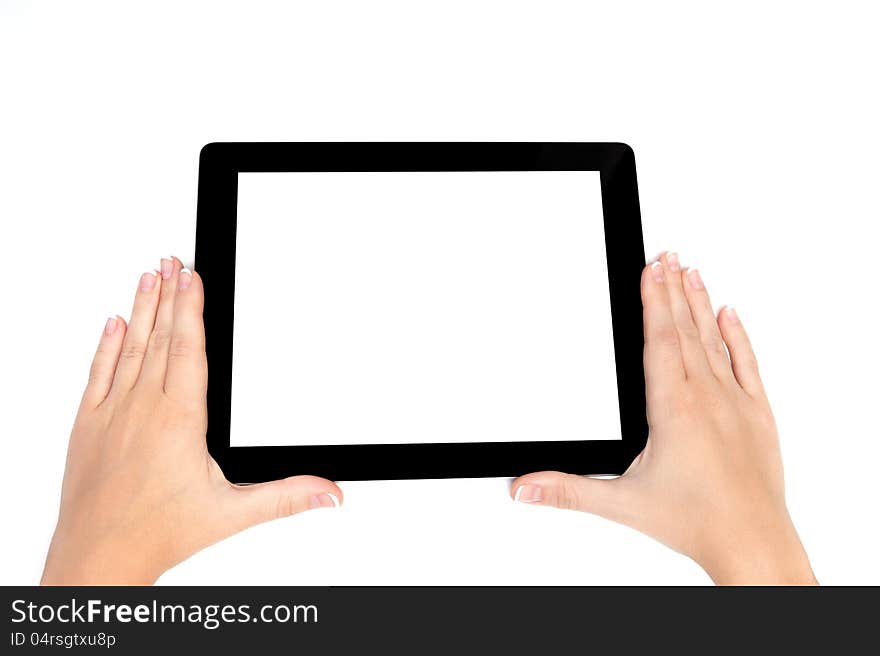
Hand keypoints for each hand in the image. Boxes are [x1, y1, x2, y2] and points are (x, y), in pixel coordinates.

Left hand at [42, 257, 341, 584]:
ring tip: (147, 277)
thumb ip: (286, 497)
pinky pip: (98, 373)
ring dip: (140, 309)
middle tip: (171, 260)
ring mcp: (112, 414)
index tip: (193, 277)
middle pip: (159, 337)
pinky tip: (112, 322)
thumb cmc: (156, 533)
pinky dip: (105, 344)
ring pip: (129, 347)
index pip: (187, 349)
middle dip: (168, 294)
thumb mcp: (231, 514)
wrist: (97, 557)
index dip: (191, 308)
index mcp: (179, 420)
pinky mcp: (88, 425)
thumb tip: (329, 491)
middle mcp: (143, 409)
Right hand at [511, 252, 815, 584]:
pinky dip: (738, 336)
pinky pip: (747, 364)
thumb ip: (567, 490)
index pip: (659, 339)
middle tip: (669, 254)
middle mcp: (707, 397)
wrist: (754, 543)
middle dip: (673, 288)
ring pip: (714, 340)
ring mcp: (736, 403)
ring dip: (701, 304)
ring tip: (693, 272)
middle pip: (685, 329)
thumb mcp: (621, 504)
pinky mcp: (758, 416)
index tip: (651, 267)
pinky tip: (731, 314)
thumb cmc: (697, 522)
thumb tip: (524, 485)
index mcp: (673, 408)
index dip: (653, 299)